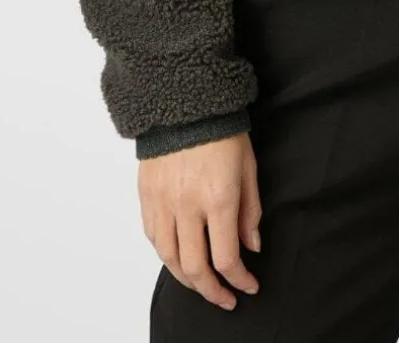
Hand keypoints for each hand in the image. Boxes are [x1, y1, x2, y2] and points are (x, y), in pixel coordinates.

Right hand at [138, 131, 262, 310]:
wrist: (185, 101)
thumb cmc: (223, 131)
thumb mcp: (248, 168)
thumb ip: (250, 211)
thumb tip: (251, 247)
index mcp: (218, 199)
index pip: (227, 258)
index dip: (240, 280)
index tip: (249, 286)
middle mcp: (187, 206)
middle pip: (195, 268)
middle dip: (212, 291)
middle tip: (225, 298)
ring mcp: (163, 202)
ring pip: (169, 259)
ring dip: (187, 279)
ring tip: (202, 283)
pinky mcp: (146, 196)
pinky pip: (153, 238)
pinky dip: (166, 255)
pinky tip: (178, 257)